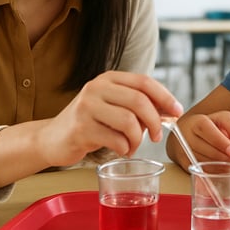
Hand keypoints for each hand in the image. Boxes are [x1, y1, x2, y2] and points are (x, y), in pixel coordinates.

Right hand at [38, 71, 182, 164]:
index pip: (144, 82)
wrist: (52, 138)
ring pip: (129, 121)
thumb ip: (138, 106)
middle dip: (155, 121)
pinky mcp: (80, 129)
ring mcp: (86, 107)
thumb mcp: (113, 107)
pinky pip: (116, 140)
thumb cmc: (90, 123)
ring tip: (133, 146)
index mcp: (109, 79)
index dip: (164, 97)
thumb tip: (169, 112)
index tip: (177, 111)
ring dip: (138, 139)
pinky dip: (125, 149)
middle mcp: (96, 88)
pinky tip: (121, 150)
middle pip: (139, 101)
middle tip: (156, 136)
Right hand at [174, 111, 229, 167]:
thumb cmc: (209, 125)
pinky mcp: (184, 163)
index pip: (209, 132)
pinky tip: (225, 169)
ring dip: (221, 165)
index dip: (222, 143)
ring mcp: (183, 151)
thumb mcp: (224, 120)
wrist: (188, 131)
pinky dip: (215, 171)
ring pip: (204, 161)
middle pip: (206, 149)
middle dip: (225, 157)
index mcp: (197, 122)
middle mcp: (186, 136)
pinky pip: (201, 171)